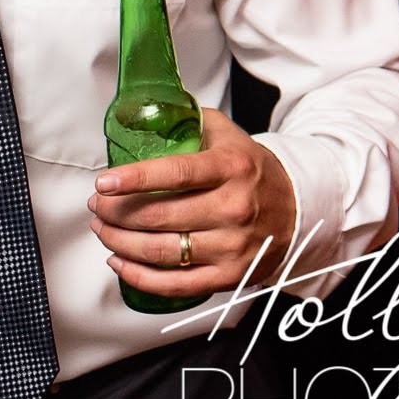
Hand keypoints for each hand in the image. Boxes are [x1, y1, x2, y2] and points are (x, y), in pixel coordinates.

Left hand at [89, 107, 301, 299]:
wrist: (298, 209)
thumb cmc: (254, 173)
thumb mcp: (232, 138)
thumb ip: (193, 123)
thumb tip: (148, 113)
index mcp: (233, 168)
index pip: (177, 173)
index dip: (135, 179)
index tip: (104, 182)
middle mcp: (234, 207)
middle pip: (158, 216)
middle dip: (115, 212)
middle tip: (100, 205)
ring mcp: (232, 245)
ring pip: (160, 251)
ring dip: (119, 242)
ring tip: (104, 230)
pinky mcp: (229, 274)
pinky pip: (173, 284)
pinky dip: (138, 276)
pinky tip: (119, 261)